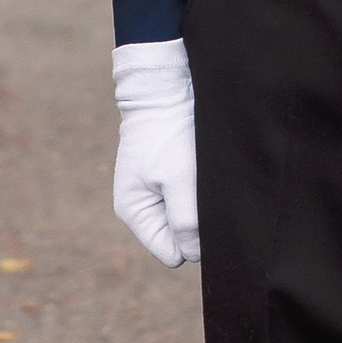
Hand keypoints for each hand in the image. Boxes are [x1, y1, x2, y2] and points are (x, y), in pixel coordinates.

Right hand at [112, 40, 199, 265]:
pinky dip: (203, 190)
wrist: (166, 87)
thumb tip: (195, 254)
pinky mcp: (174, 179)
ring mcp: (159, 194)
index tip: (203, 212)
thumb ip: (185, 222)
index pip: (172, 253)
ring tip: (203, 176)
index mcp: (135, 214)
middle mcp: (145, 209)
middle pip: (182, 238)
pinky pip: (195, 200)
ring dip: (203, 204)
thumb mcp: (179, 179)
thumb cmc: (169, 132)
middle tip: (206, 191)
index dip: (192, 241)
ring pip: (192, 219)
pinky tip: (205, 170)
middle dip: (198, 222)